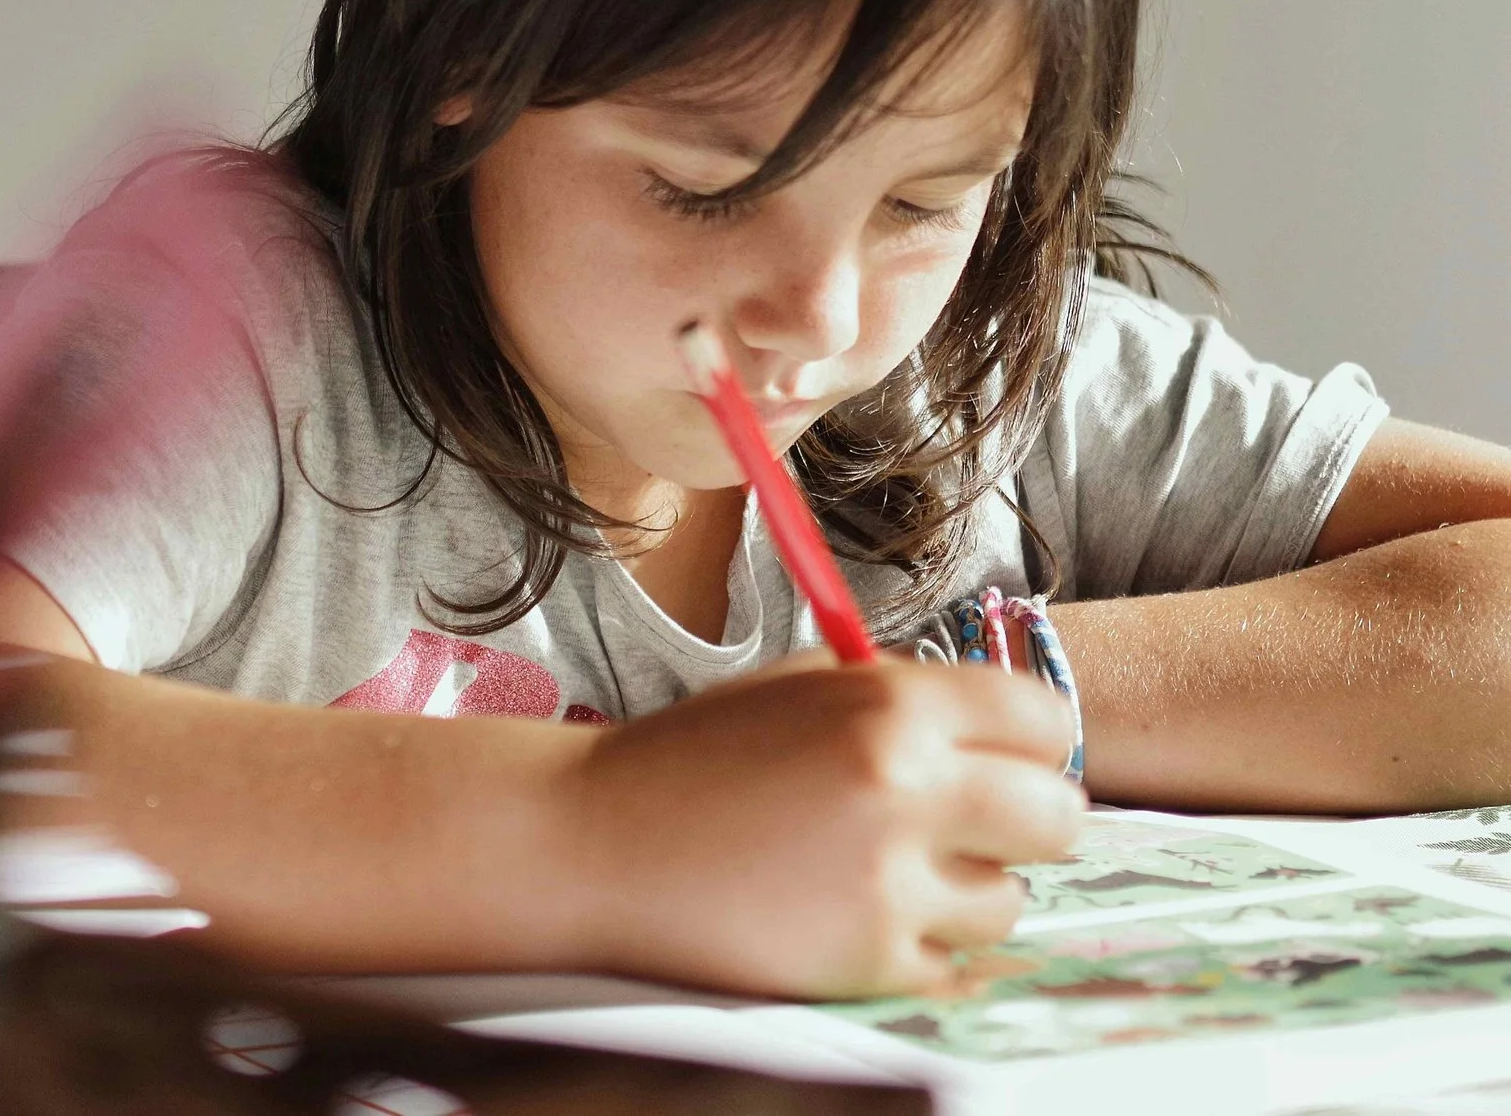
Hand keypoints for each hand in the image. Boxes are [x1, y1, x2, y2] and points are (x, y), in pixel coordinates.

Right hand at [558, 658, 1083, 998]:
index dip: (1028, 745)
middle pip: (1057, 816)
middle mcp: (905, 787)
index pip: (1044, 719)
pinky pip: (951, 964)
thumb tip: (997, 728)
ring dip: (963, 892)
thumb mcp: (795, 687)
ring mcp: (890, 883)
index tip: (1004, 762)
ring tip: (881, 874)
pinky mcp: (869, 961)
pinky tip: (850, 915)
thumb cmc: (687, 761)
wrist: (593, 844)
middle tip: (967, 828)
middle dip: (1021, 822)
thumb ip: (897, 695)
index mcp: (890, 703)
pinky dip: (915, 948)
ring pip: (1008, 900)